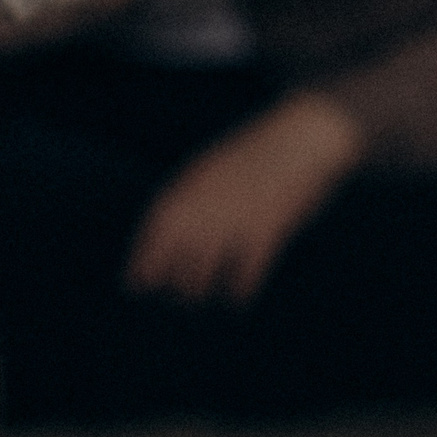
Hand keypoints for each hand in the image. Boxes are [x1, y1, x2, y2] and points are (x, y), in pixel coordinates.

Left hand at [126, 92, 363, 305]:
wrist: (300, 139)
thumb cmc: (256, 155)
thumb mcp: (210, 168)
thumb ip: (188, 199)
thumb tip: (168, 235)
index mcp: (186, 187)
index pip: (152, 235)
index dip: (141, 264)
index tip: (136, 286)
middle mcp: (202, 207)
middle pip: (172, 263)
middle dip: (171, 287)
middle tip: (179, 297)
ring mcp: (232, 221)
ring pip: (199, 278)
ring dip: (200, 293)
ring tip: (207, 296)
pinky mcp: (264, 234)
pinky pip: (241, 279)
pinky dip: (238, 292)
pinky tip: (240, 293)